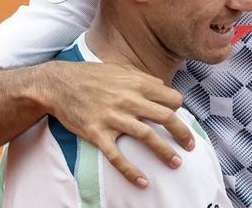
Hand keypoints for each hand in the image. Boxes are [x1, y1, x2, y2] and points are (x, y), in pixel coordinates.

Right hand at [38, 60, 194, 186]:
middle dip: (183, 133)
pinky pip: (117, 156)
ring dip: (165, 152)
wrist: (59, 83)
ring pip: (147, 136)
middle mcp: (129, 100)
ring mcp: (113, 117)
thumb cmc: (91, 75)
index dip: (178, 108)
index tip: (177, 117)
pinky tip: (143, 182)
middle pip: (166, 117)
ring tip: (177, 163)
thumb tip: (162, 87)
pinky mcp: (98, 133)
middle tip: (191, 145)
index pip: (171, 98)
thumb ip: (142, 78)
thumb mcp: (120, 69)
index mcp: (137, 83)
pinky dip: (131, 171)